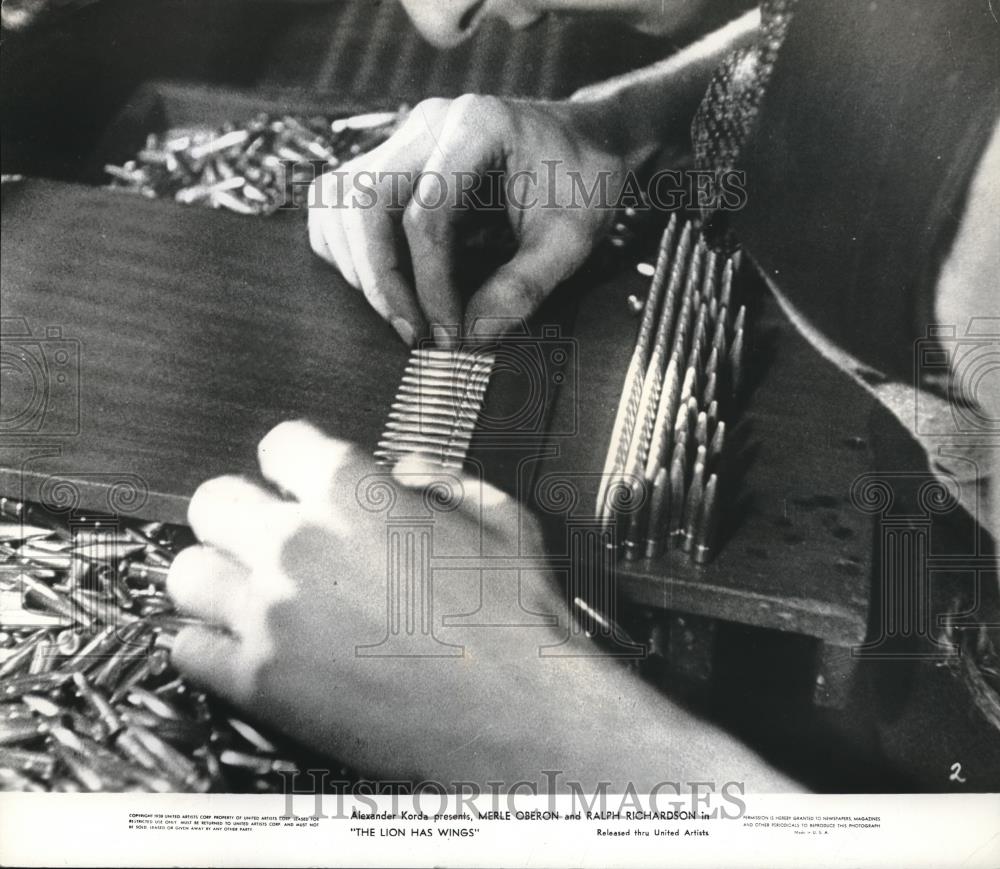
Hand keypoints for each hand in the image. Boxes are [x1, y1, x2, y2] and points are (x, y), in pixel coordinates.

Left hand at [166, 420, 595, 781]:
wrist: (521, 713)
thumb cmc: (518, 619)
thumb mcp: (503, 519)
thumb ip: (447, 479)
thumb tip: (406, 471)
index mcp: (356, 494)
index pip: (280, 443)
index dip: (295, 462)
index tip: (301, 483)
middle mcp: (300, 544)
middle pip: (214, 501)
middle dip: (241, 514)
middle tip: (267, 538)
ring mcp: (273, 614)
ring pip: (187, 573)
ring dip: (217, 579)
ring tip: (250, 595)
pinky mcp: (262, 681)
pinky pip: (189, 650)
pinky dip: (210, 647)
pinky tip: (245, 649)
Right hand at [308, 95, 627, 345]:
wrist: (582, 144)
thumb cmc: (583, 182)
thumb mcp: (572, 238)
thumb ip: (525, 287)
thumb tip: (473, 338)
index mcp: (475, 126)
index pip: (426, 215)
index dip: (431, 286)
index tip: (450, 337)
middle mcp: (427, 123)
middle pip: (364, 200)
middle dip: (380, 279)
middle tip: (414, 335)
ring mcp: (403, 138)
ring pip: (339, 198)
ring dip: (356, 264)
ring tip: (400, 314)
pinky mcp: (391, 162)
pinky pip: (338, 200)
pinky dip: (345, 246)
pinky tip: (382, 284)